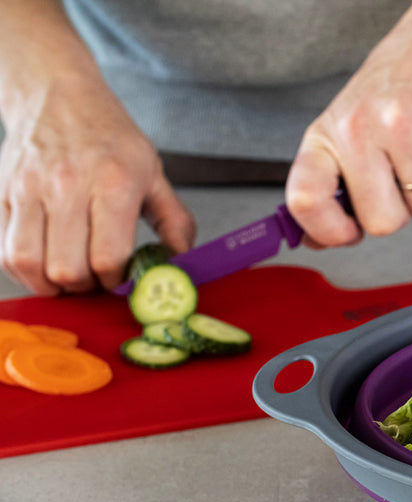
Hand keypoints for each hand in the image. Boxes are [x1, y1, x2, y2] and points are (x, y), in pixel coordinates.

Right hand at [0, 75, 194, 294]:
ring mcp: (29, 188)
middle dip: (86, 286)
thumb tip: (182, 261)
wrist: (57, 93)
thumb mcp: (154, 173)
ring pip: (29, 263)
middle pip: (67, 267)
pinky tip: (45, 266)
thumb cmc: (108, 136)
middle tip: (96, 279)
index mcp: (113, 182)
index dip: (116, 280)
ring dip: (51, 284)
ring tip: (70, 277)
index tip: (122, 277)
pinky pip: (5, 250)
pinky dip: (24, 271)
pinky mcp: (2, 193)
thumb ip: (174, 221)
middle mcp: (68, 185)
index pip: (108, 256)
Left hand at [285, 0, 411, 247]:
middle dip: (400, 211)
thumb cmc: (397, 85)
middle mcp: (359, 128)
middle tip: (403, 178)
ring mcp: (403, 124)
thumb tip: (317, 239)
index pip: (305, 199)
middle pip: (381, 222)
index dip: (327, 232)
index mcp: (327, 134)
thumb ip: (332, 184)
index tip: (346, 234)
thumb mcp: (347, 127)